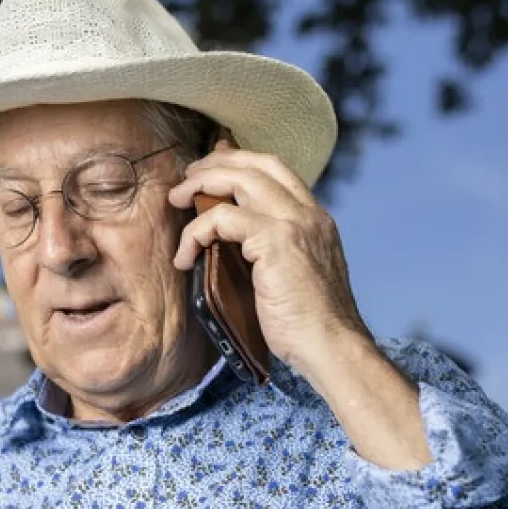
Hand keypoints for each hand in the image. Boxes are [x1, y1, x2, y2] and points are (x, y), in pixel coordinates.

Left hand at [166, 138, 372, 378]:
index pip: (277, 171)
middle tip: (187, 177)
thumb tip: (234, 244)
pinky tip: (186, 255)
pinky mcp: (276, 242)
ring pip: (240, 180)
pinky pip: (223, 218)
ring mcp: (294, 224)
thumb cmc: (308, 325)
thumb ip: (273, 252)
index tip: (212, 167)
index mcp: (315, 220)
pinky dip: (196, 231)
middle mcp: (308, 214)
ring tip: (176, 199)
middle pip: (258, 164)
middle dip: (216, 163)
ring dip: (200, 184)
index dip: (242, 161)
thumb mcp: (294, 276)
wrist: (331, 346)